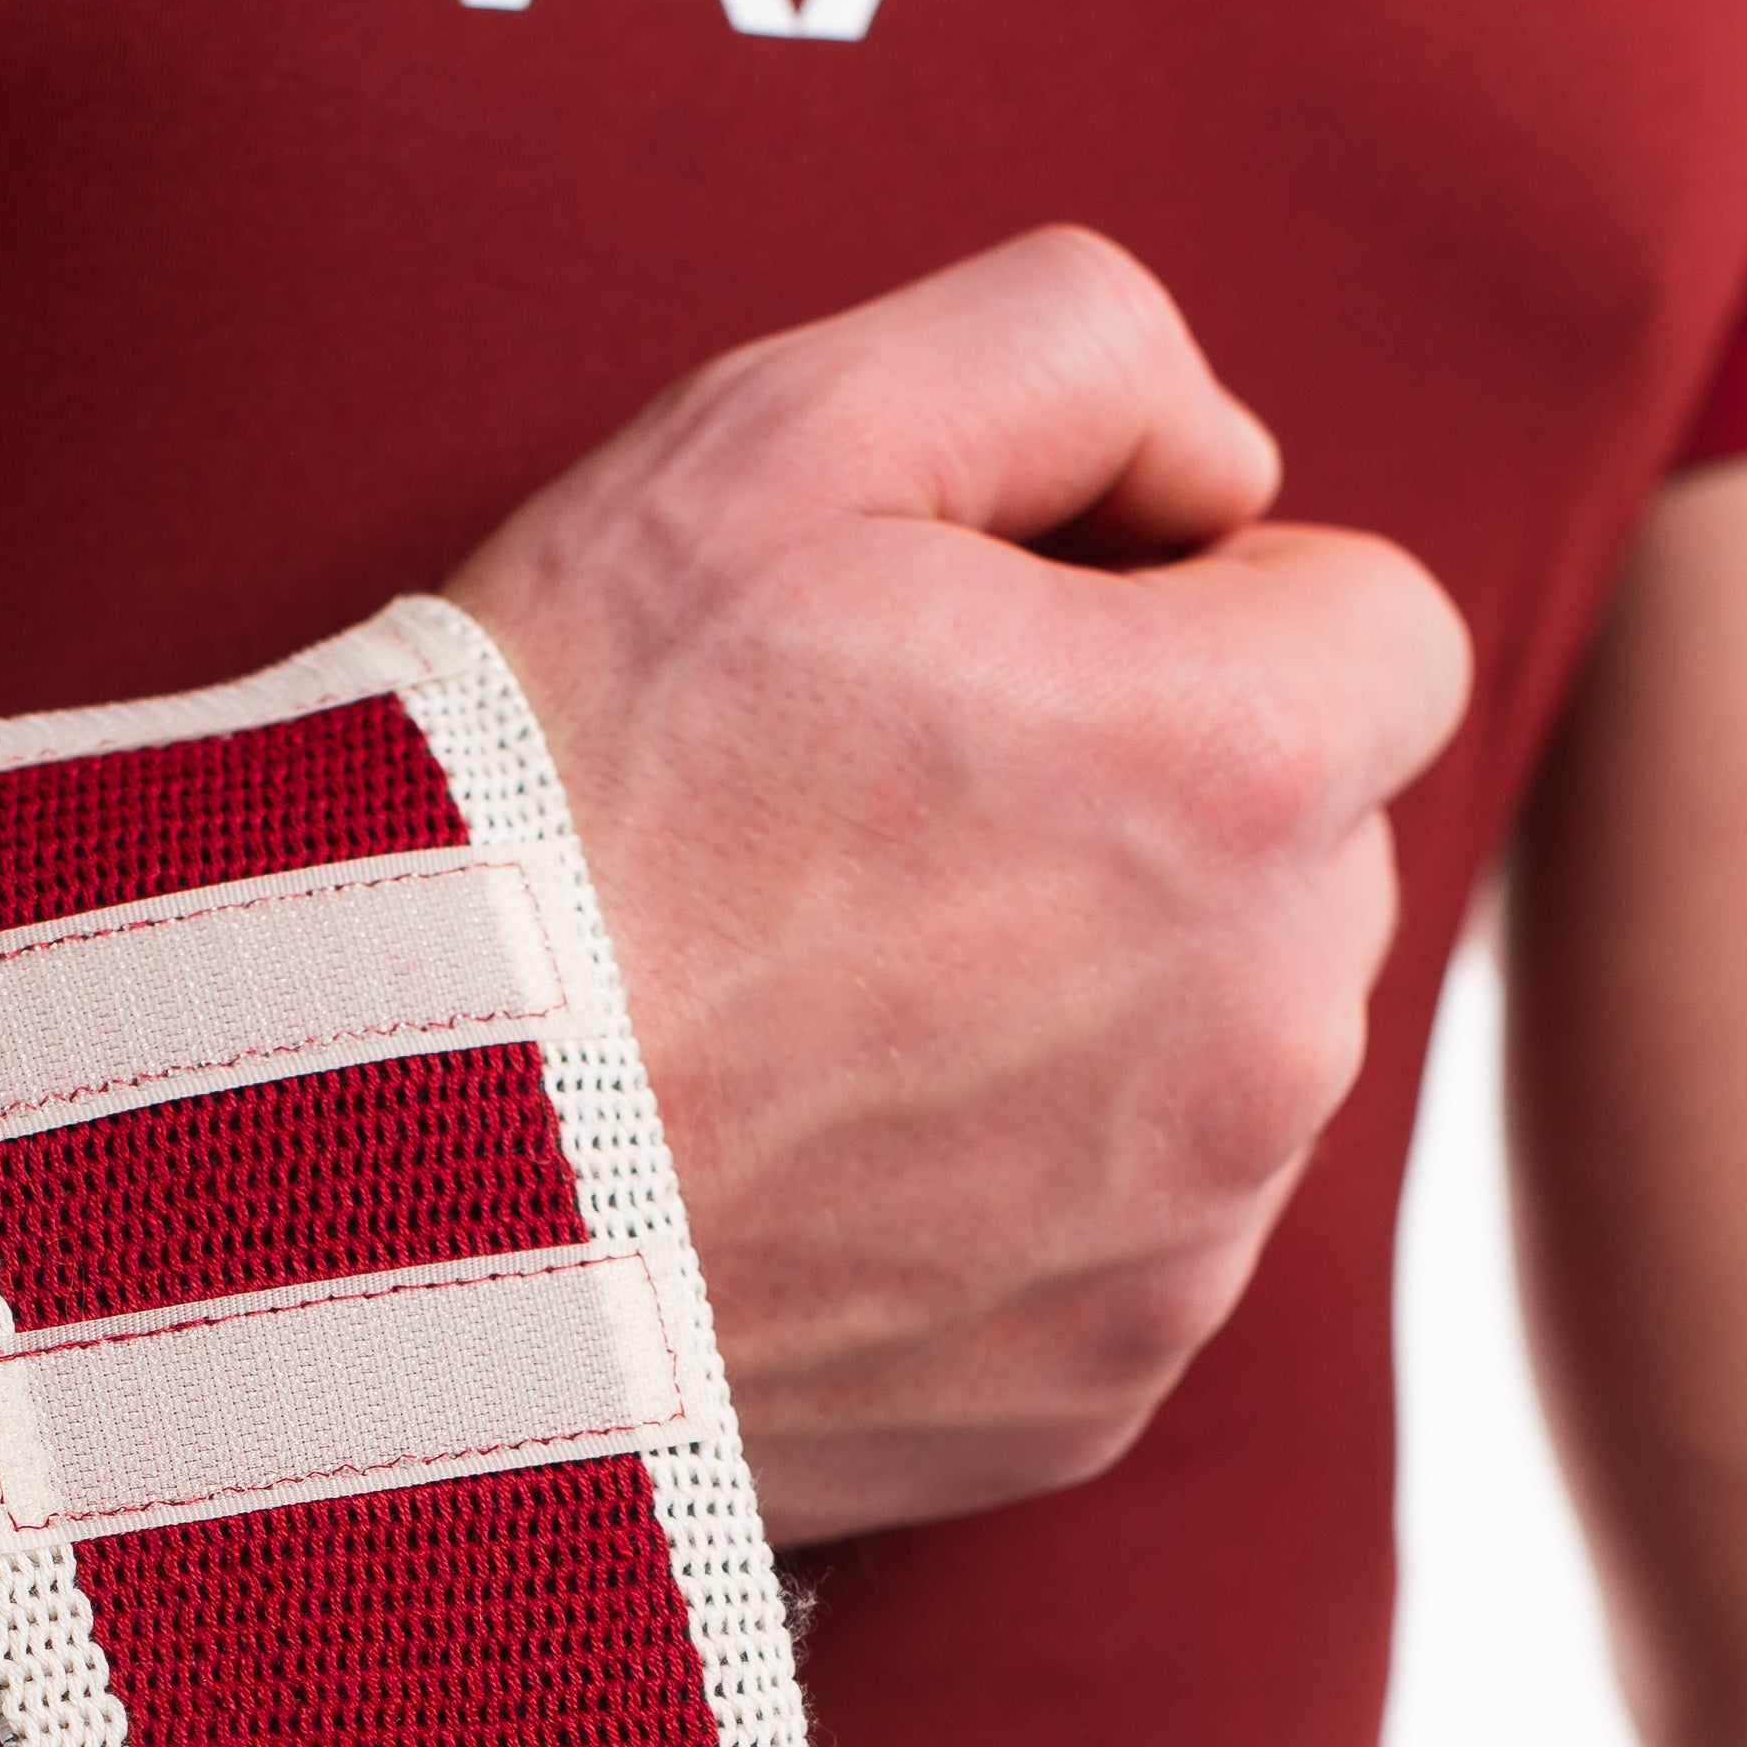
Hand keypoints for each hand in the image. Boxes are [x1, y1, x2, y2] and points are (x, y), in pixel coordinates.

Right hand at [445, 227, 1471, 1545]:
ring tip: (823, 1017)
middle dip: (1159, 818)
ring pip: (1229, 1065)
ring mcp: (1184, 1247)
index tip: (1004, 660)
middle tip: (877, 836)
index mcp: (1241, 768)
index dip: (1197, 609)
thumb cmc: (554, 781)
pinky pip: (1127, 1251)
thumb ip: (1079, 345)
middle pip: (1315, 861)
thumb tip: (1228, 471)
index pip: (1380, 628)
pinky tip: (816, 1169)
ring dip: (1095, 1017)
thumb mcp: (780, 433)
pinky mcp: (1092, 1402)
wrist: (365, 1168)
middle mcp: (1272, 1032)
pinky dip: (1014, 1206)